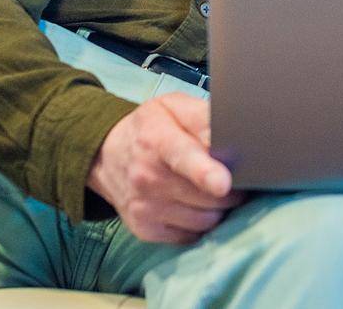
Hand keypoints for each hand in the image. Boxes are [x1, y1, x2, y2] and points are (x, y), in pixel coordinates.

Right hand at [87, 94, 243, 242]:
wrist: (108, 156)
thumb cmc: (151, 128)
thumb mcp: (174, 107)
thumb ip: (203, 117)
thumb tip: (232, 136)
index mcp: (157, 139)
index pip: (183, 157)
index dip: (205, 172)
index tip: (223, 183)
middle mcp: (147, 176)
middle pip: (206, 196)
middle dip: (231, 189)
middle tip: (234, 176)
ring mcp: (144, 207)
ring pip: (204, 220)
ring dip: (218, 208)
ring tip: (213, 189)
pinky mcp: (146, 230)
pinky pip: (192, 235)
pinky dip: (201, 223)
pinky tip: (195, 205)